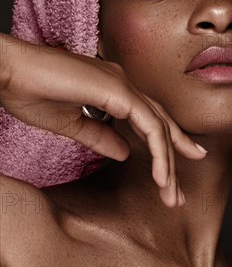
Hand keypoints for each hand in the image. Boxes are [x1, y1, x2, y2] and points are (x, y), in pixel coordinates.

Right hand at [0, 33, 206, 206]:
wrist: (8, 72)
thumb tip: (125, 153)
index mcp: (112, 89)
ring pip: (159, 126)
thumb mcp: (71, 124)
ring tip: (172, 194)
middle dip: (174, 157)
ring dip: (168, 162)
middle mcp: (122, 83)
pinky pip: (149, 125)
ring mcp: (122, 84)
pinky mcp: (118, 90)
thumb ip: (100, 137)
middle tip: (179, 193)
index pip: (147, 119)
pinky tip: (162, 176)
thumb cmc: (30, 92)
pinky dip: (159, 151)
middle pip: (160, 123)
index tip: (171, 174)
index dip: (163, 145)